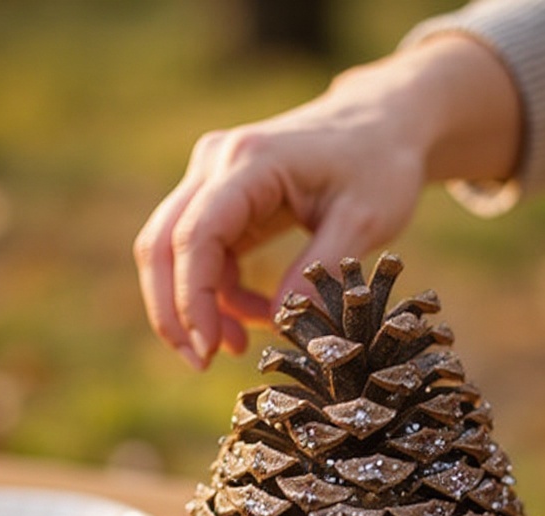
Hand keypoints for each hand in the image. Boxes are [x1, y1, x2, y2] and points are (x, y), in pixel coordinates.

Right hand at [133, 35, 520, 367]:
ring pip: (173, 251)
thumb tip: (283, 322)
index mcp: (251, 161)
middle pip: (162, 244)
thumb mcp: (366, 220)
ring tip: (235, 347)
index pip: (196, 235)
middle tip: (200, 362)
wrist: (382, 123)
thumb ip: (321, 269)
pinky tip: (254, 316)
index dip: (193, 298)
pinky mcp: (222, 198)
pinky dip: (219, 293)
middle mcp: (217, 162)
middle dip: (175, 311)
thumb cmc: (379, 164)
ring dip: (195, 306)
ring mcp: (213, 177)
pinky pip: (202, 253)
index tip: (209, 348)